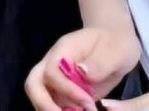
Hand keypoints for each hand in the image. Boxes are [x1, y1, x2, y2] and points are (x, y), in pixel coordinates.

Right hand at [24, 25, 143, 110]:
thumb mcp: (115, 51)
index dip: (66, 89)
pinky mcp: (63, 93)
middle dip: (44, 105)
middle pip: (33, 85)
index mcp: (63, 51)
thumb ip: (100, 62)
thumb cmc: (114, 45)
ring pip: (39, 97)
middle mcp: (52, 65)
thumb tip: (83, 72)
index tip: (88, 103)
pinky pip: (54, 105)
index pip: (51, 71)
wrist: (114, 45)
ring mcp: (56, 80)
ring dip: (51, 110)